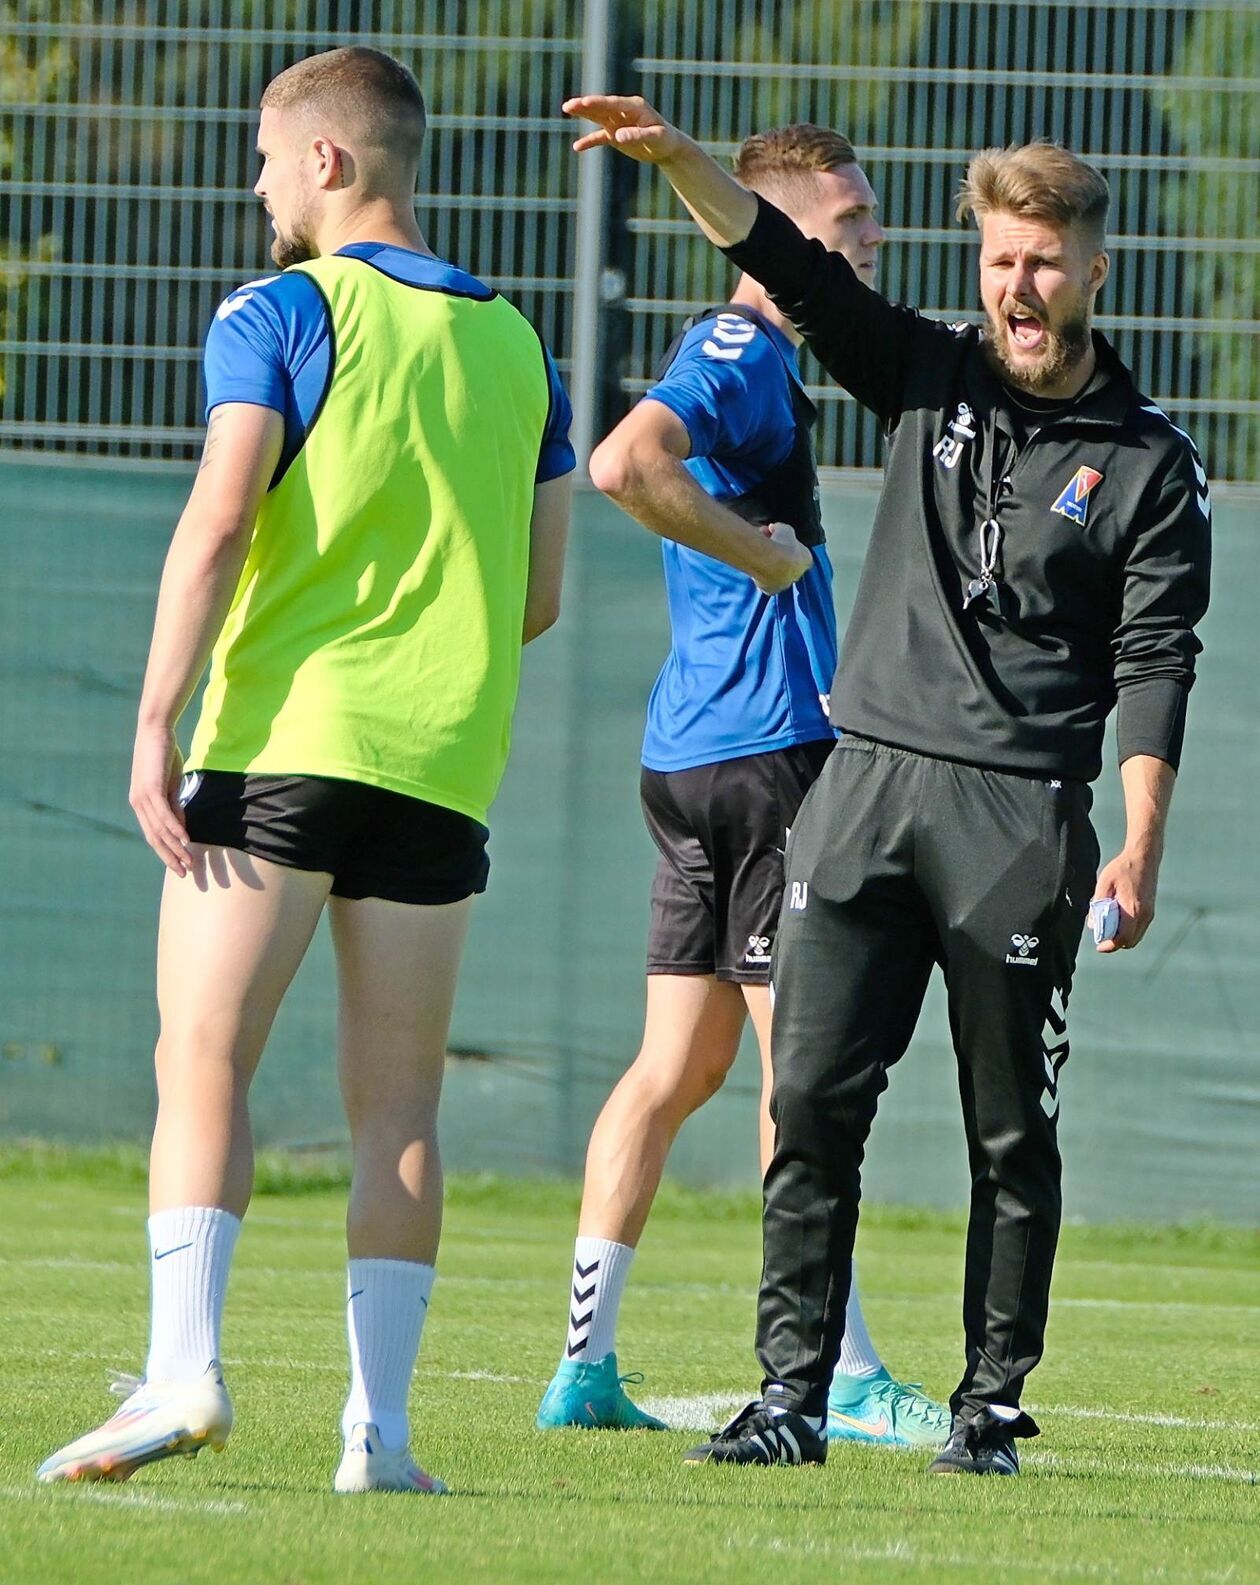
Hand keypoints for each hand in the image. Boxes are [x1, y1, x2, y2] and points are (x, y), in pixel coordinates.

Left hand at [129, 723, 190, 875]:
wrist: (155, 731)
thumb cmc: (163, 755)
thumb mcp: (170, 785)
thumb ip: (174, 805)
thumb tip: (180, 827)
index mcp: (141, 804)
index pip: (153, 835)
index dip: (166, 852)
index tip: (180, 865)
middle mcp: (138, 804)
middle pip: (154, 838)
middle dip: (170, 857)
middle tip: (185, 872)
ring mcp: (143, 797)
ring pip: (159, 830)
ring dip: (175, 848)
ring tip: (189, 861)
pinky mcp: (151, 789)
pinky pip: (164, 815)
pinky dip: (175, 829)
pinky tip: (186, 840)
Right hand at [562, 94, 685, 163]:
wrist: (667, 148)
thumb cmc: (664, 140)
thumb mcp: (655, 138)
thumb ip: (638, 135)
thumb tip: (619, 136)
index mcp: (634, 107)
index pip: (613, 104)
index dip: (598, 103)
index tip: (585, 102)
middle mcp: (623, 111)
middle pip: (601, 107)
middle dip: (585, 106)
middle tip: (569, 105)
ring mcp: (618, 122)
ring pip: (597, 117)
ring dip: (583, 114)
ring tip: (567, 109)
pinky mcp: (615, 135)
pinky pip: (599, 137)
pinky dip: (589, 141)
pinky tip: (577, 147)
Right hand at [753, 522, 812, 595]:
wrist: (770, 562)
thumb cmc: (781, 544)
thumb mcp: (784, 529)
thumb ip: (781, 529)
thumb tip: (774, 528)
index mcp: (807, 560)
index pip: (798, 551)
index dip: (786, 542)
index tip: (777, 536)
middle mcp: (797, 574)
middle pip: (786, 562)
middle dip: (776, 552)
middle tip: (765, 541)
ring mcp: (784, 584)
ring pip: (774, 571)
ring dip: (766, 562)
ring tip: (756, 551)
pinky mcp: (770, 590)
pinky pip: (764, 580)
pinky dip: (759, 572)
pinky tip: (753, 563)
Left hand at [1091, 848, 1159, 952]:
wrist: (1144, 857)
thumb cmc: (1123, 868)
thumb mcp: (1104, 884)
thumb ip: (1097, 904)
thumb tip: (1092, 924)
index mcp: (1133, 909)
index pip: (1123, 938)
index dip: (1110, 946)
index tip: (1099, 946)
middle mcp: (1144, 914)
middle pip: (1130, 942)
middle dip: (1115, 943)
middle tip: (1101, 937)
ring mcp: (1150, 913)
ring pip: (1136, 936)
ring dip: (1122, 937)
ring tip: (1108, 928)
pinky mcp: (1151, 910)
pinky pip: (1139, 929)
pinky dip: (1128, 930)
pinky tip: (1117, 920)